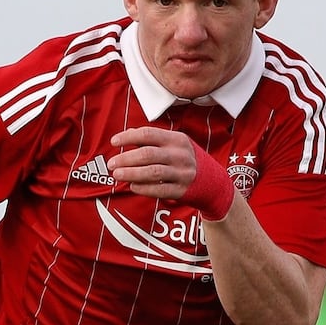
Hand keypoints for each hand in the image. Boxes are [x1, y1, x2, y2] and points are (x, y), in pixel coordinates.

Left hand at [109, 127, 233, 219]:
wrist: (214, 182)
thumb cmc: (187, 160)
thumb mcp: (176, 145)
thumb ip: (154, 140)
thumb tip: (126, 135)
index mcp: (177, 139)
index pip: (148, 134)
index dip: (128, 137)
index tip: (114, 142)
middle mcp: (180, 155)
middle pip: (147, 154)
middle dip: (126, 159)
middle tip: (111, 163)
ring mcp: (182, 173)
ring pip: (152, 172)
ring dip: (131, 174)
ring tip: (117, 175)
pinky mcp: (182, 190)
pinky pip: (159, 190)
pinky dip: (143, 188)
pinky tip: (132, 186)